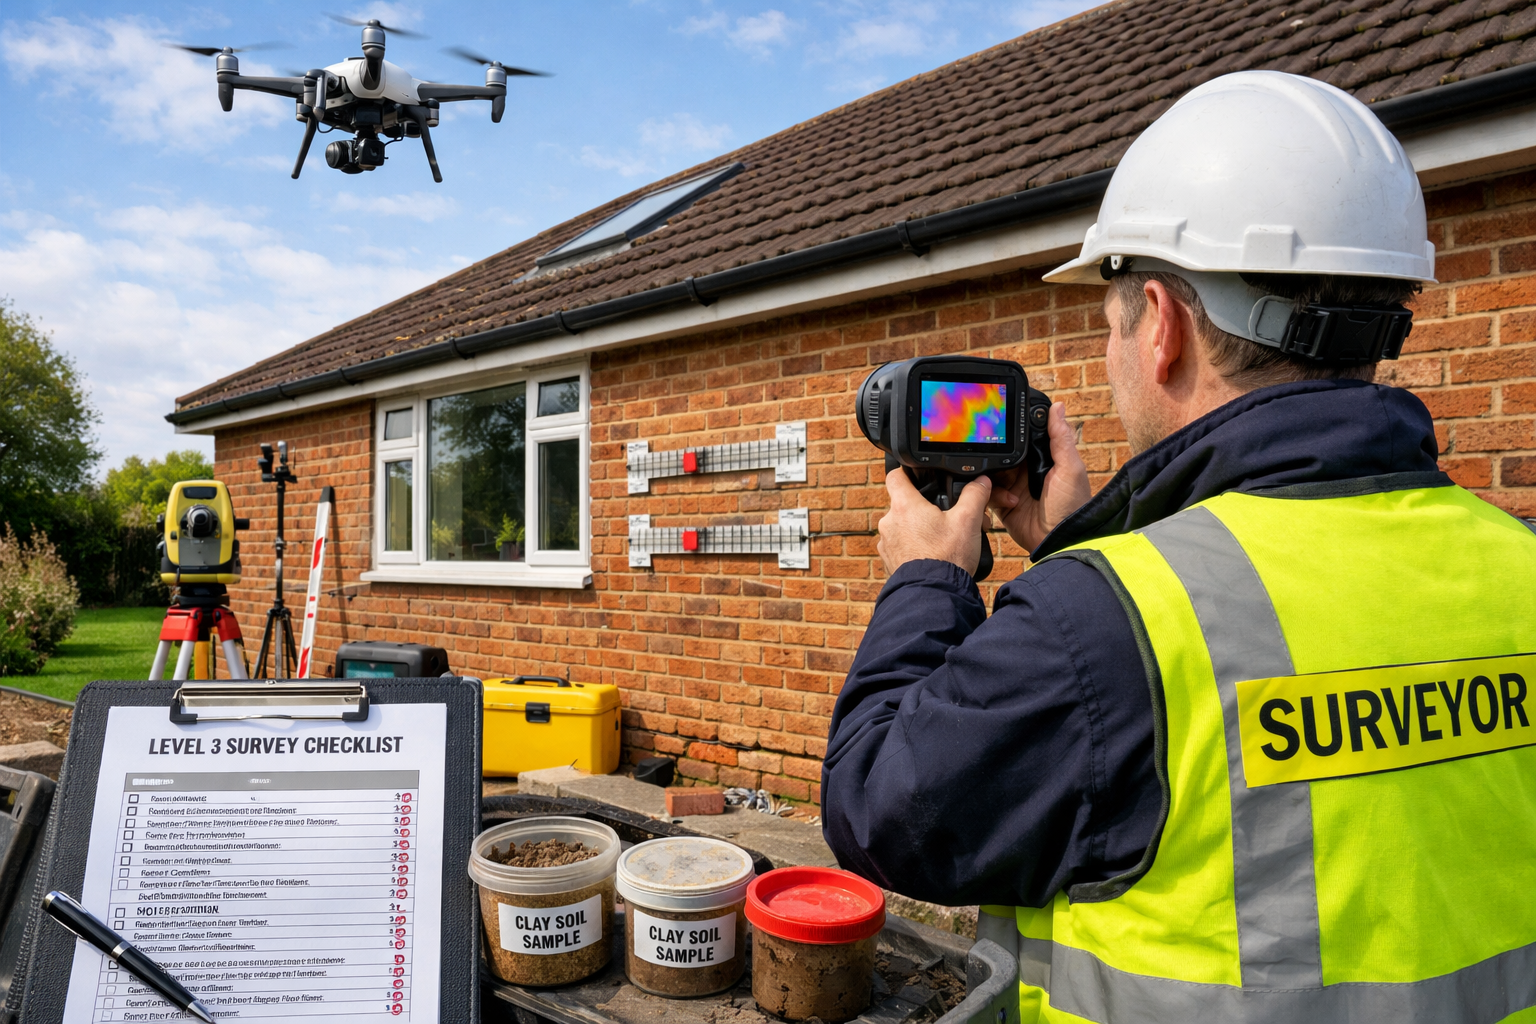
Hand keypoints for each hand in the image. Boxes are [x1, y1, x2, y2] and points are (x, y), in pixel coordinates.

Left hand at [877, 469, 992, 576]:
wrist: (934, 595)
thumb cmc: (947, 558)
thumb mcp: (968, 521)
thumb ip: (974, 495)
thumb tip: (981, 482)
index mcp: (904, 506)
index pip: (896, 475)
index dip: (908, 472)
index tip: (919, 476)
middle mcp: (889, 523)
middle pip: (905, 504)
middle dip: (926, 508)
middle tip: (948, 517)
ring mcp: (887, 544)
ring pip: (904, 527)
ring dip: (922, 529)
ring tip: (946, 539)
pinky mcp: (890, 561)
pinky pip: (902, 546)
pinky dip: (916, 547)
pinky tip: (936, 554)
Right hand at [987, 402, 1091, 553]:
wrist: (1060, 541)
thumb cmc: (1072, 505)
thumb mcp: (1070, 468)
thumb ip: (1060, 438)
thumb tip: (1057, 406)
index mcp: (1043, 458)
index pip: (1022, 437)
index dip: (1012, 431)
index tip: (1001, 424)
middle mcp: (1025, 470)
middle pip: (1002, 452)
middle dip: (998, 453)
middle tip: (1000, 458)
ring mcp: (1012, 486)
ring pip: (991, 470)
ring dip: (995, 476)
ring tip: (1009, 485)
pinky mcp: (1002, 503)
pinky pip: (987, 491)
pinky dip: (994, 494)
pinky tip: (1011, 501)